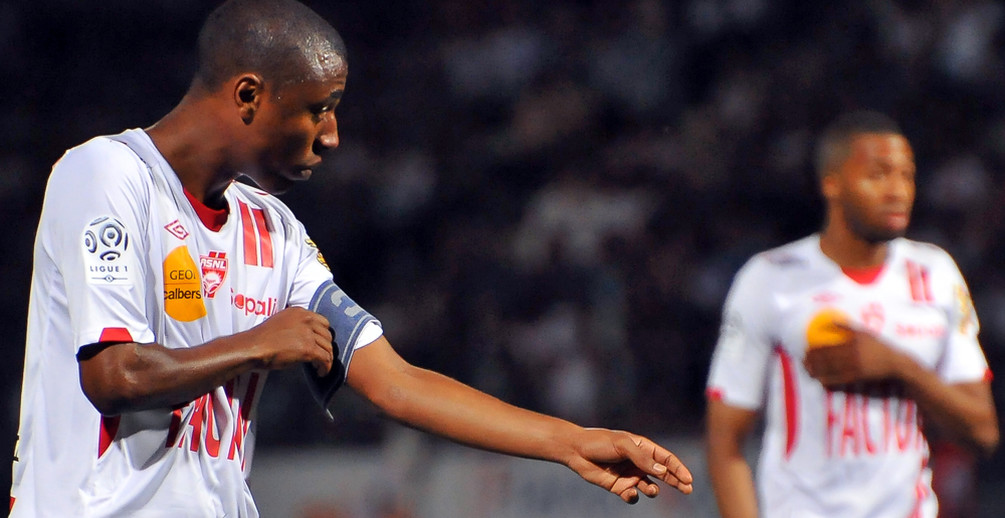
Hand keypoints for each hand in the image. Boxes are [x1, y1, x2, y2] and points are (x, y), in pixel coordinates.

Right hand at [242, 307, 332, 375]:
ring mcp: (308, 334)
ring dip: (326, 358)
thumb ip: (296, 326)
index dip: (323, 335)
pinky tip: (320, 373)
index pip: (323, 322)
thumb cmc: (261, 339)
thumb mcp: (281, 323)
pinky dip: (325, 367)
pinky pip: (325, 359)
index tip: (320, 344)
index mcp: (299, 312)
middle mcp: (306, 320)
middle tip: (321, 357)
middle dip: (326, 347)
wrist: (253, 347)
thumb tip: (307, 339)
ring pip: (328, 347)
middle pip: (327, 334)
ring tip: (320, 367)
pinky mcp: (308, 348)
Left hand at [564, 428, 692, 502]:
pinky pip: (632, 496)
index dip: (679, 469)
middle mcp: (639, 463)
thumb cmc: (600, 442)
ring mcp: (630, 475)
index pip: (666, 459)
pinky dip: (634, 497)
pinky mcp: (619, 487)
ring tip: (651, 489)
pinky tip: (630, 493)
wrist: (576, 451)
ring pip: (650, 487)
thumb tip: (662, 470)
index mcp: (643, 448)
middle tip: (688, 490)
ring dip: (653, 490)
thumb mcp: (623, 445)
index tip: (689, 479)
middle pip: (664, 474)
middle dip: (677, 482)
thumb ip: (642, 458)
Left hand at [804, 322, 901, 386]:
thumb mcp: (864, 333)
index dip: (814, 351)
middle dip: (812, 362)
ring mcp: (854, 368)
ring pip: (831, 371)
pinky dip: (828, 380)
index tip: (805, 351)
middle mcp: (852, 356)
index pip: (828, 348)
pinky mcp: (857, 378)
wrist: (895, 363)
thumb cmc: (878, 346)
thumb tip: (829, 320)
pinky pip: (839, 380)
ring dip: (817, 372)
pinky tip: (820, 380)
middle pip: (827, 360)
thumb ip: (846, 327)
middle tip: (802, 362)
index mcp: (851, 344)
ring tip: (807, 371)